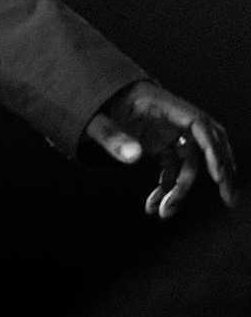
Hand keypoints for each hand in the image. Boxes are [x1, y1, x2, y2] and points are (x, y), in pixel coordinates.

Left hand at [84, 81, 237, 218]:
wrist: (87, 103)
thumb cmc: (92, 105)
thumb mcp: (95, 120)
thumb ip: (112, 135)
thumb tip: (135, 156)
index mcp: (160, 104)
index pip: (197, 123)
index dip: (212, 147)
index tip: (218, 174)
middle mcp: (170, 119)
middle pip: (205, 143)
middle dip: (220, 171)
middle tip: (229, 198)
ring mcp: (166, 133)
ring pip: (187, 163)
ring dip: (180, 190)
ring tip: (165, 213)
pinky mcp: (159, 146)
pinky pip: (171, 169)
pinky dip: (165, 188)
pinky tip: (153, 206)